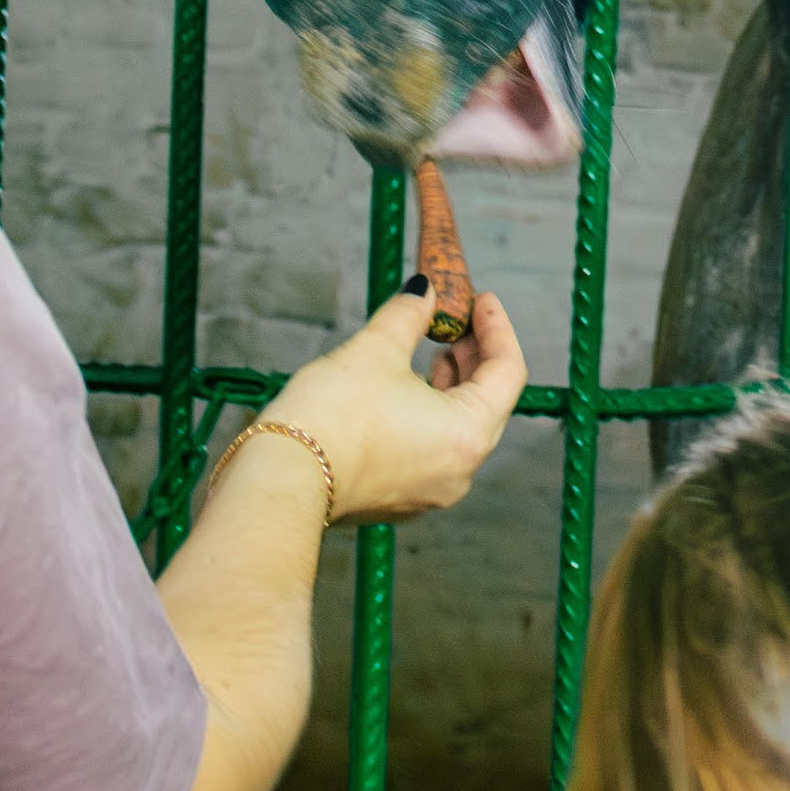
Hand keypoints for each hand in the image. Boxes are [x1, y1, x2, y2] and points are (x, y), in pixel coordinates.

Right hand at [271, 280, 526, 524]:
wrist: (282, 477)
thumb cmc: (331, 415)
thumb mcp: (376, 349)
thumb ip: (409, 315)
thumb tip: (424, 291)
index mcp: (468, 434)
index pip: (508, 373)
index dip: (498, 329)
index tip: (481, 300)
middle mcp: (460, 471)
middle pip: (488, 403)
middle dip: (475, 358)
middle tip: (457, 322)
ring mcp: (431, 491)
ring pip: (459, 429)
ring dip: (452, 388)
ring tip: (433, 355)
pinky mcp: (401, 500)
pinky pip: (430, 450)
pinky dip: (429, 417)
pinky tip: (405, 393)